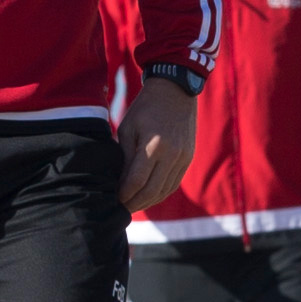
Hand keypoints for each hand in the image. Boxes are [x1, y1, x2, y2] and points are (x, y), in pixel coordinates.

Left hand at [119, 75, 199, 213]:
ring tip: (132, 206)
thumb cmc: (145, 109)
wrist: (175, 92)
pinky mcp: (188, 158)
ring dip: (147, 202)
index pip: (136, 181)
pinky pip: (173, 184)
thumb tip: (119, 182)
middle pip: (151, 191)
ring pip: (164, 191)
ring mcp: (183, 158)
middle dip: (134, 204)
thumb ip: (125, 156)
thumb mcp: (128, 128)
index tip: (112, 199)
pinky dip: (160, 194)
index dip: (123, 195)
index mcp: (154, 145)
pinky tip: (147, 197)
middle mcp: (172, 155)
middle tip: (120, 209)